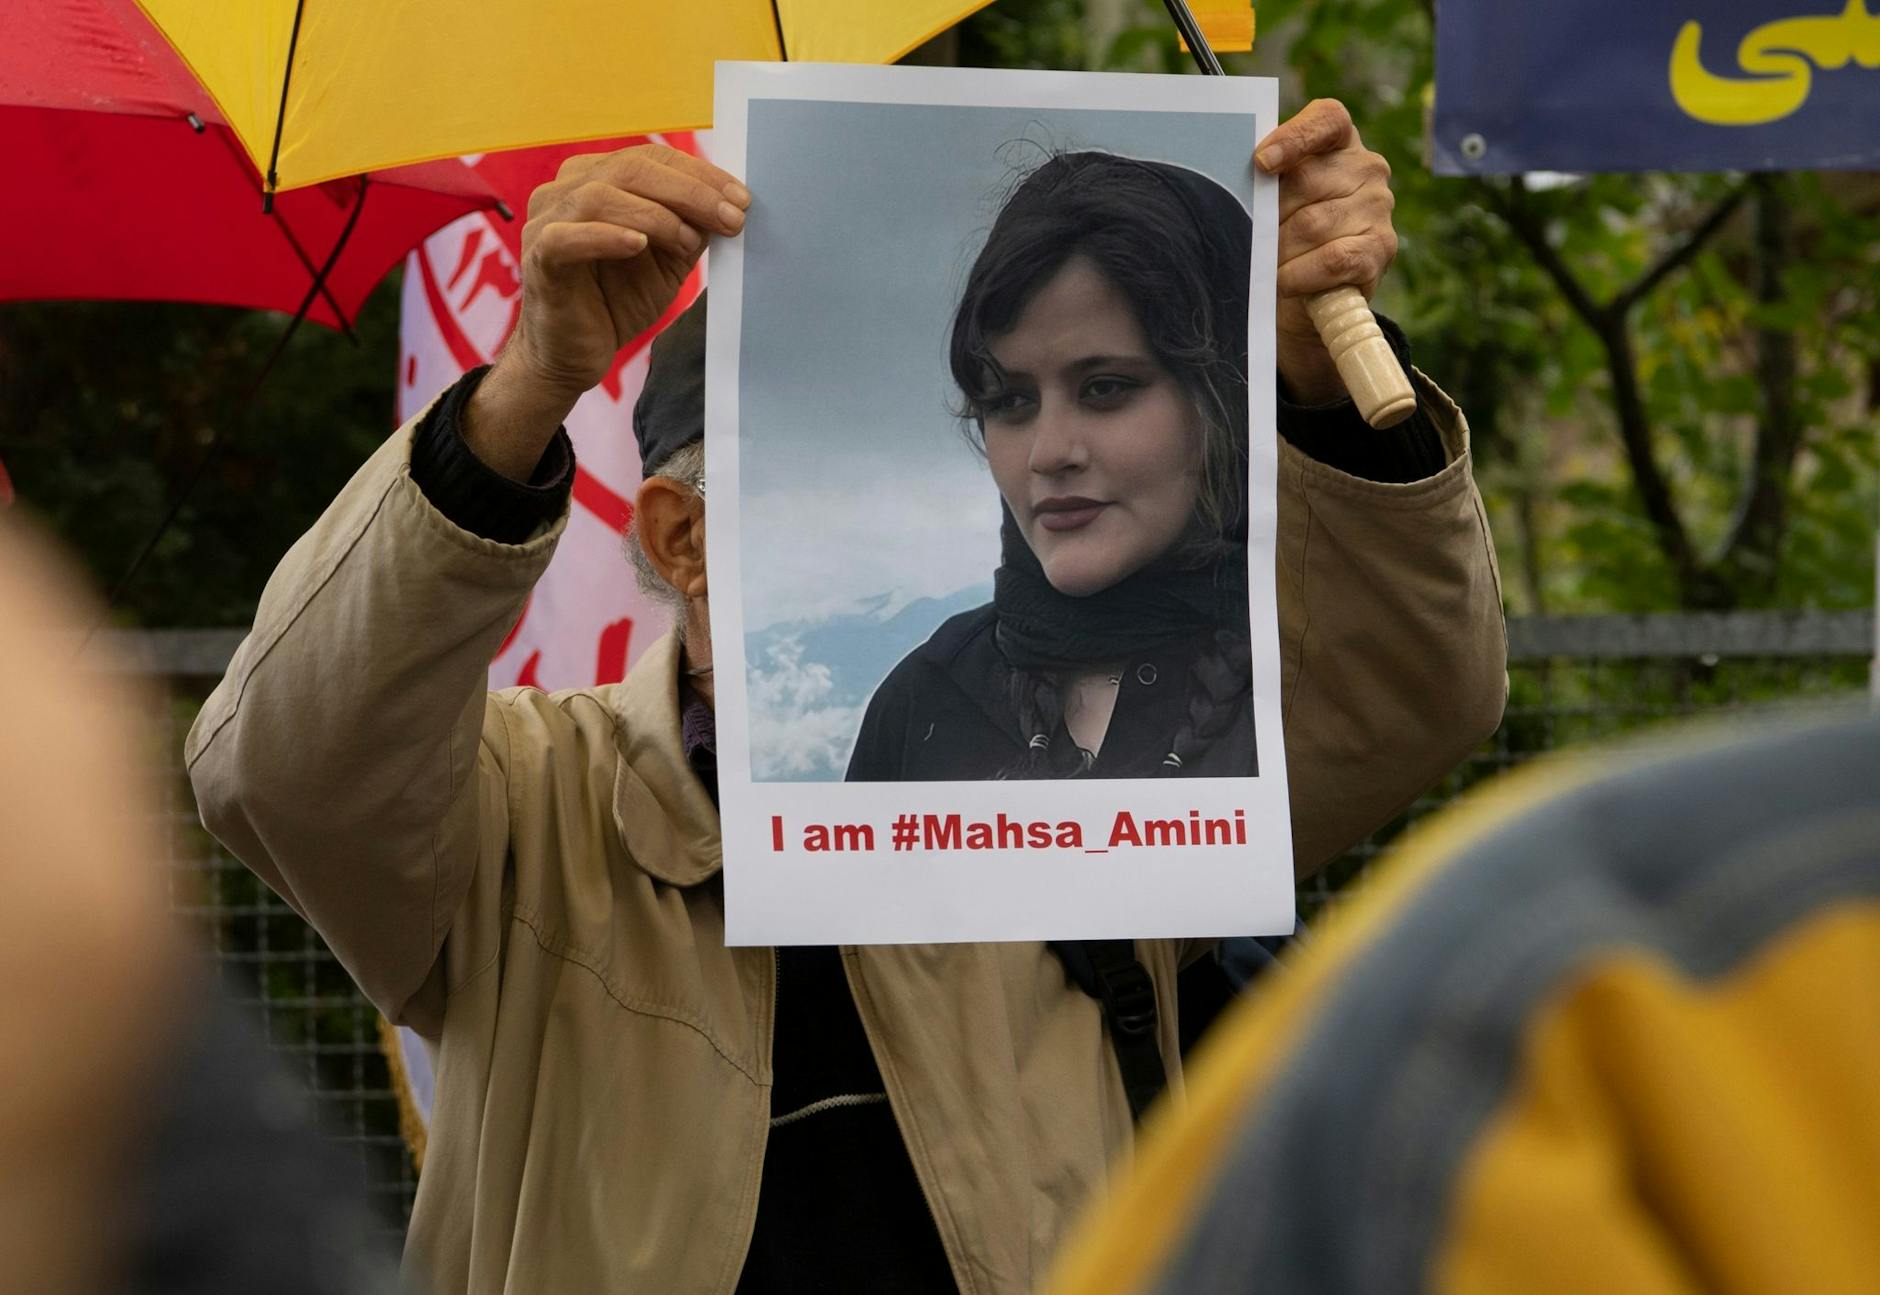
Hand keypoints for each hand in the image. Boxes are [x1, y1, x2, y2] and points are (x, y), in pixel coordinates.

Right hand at [467, 144, 749, 479]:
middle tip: (732, 218)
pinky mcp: (539, 257)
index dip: (700, 174)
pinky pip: (568, 237)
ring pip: (600, 194)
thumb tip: (728, 206)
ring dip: (656, 215)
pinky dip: (606, 236)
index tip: (742, 200)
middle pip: (631, 168)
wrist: (574, 355)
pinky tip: (638, 245)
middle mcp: (566, 189)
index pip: (652, 158)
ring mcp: (546, 220)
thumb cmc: (615, 301)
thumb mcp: (666, 260)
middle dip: (690, 192)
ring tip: (689, 241)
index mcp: (596, 178)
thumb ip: (689, 229)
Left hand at [1254, 100, 1396, 404]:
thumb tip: (1242, 189)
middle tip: (1251, 240)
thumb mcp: (1273, 200)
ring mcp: (1379, 207)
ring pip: (1314, 224)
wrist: (1304, 294)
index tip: (1261, 163)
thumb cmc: (1283, 234)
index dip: (1293, 138)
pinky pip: (1334, 259)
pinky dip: (1302, 274)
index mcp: (1339, 141)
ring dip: (1280, 251)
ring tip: (1266, 265)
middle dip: (1270, 217)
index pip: (1326, 121)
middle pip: (1306, 181)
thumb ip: (1265, 183)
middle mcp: (1367, 167)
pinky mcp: (1381, 248)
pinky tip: (1284, 281)